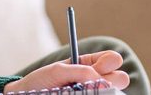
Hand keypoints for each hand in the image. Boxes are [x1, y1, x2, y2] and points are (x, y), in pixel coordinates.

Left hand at [3, 50, 129, 92]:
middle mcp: (96, 80)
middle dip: (113, 79)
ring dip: (101, 91)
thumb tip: (100, 79)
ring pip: (114, 93)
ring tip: (79, 90)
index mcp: (90, 65)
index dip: (111, 61)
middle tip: (95, 82)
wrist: (29, 94)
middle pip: (121, 78)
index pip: (112, 59)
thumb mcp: (58, 70)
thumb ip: (79, 70)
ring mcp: (94, 92)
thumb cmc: (42, 80)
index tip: (102, 65)